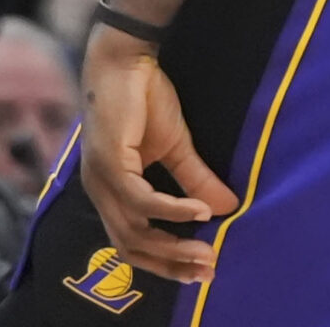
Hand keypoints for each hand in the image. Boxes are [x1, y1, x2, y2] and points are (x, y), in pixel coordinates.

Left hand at [78, 26, 238, 285]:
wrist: (126, 60)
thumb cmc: (144, 98)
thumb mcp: (176, 146)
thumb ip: (195, 179)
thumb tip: (229, 207)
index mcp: (112, 192)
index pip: (133, 243)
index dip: (166, 260)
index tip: (202, 270)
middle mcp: (100, 193)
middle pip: (131, 247)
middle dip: (171, 262)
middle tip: (208, 269)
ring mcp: (102, 180)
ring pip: (134, 230)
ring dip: (173, 243)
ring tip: (208, 247)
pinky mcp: (109, 162)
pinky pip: (140, 199)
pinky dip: (171, 209)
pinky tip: (198, 210)